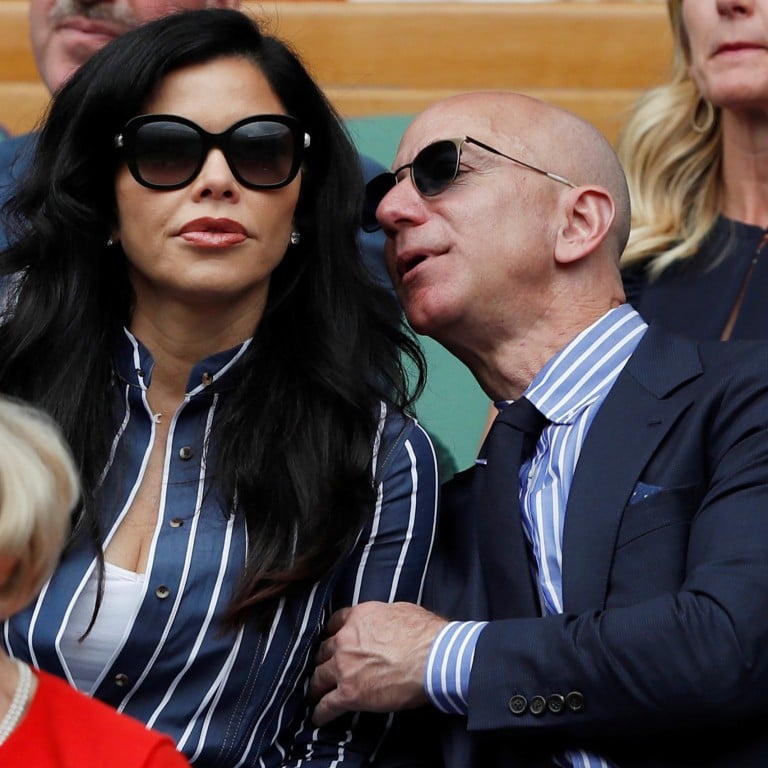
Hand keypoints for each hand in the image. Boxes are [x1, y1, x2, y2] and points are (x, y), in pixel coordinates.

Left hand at [309, 601, 446, 725]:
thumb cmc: (425, 634)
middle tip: (325, 668)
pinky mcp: (349, 693)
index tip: (333, 640)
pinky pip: (327, 705)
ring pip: (318, 677)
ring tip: (316, 693)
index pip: (335, 622)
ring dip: (316, 685)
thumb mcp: (400, 611)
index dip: (333, 633)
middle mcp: (345, 639)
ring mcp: (344, 667)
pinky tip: (318, 717)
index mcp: (358, 617)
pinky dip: (321, 713)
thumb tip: (384, 622)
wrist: (432, 658)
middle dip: (324, 659)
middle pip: (323, 650)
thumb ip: (381, 617)